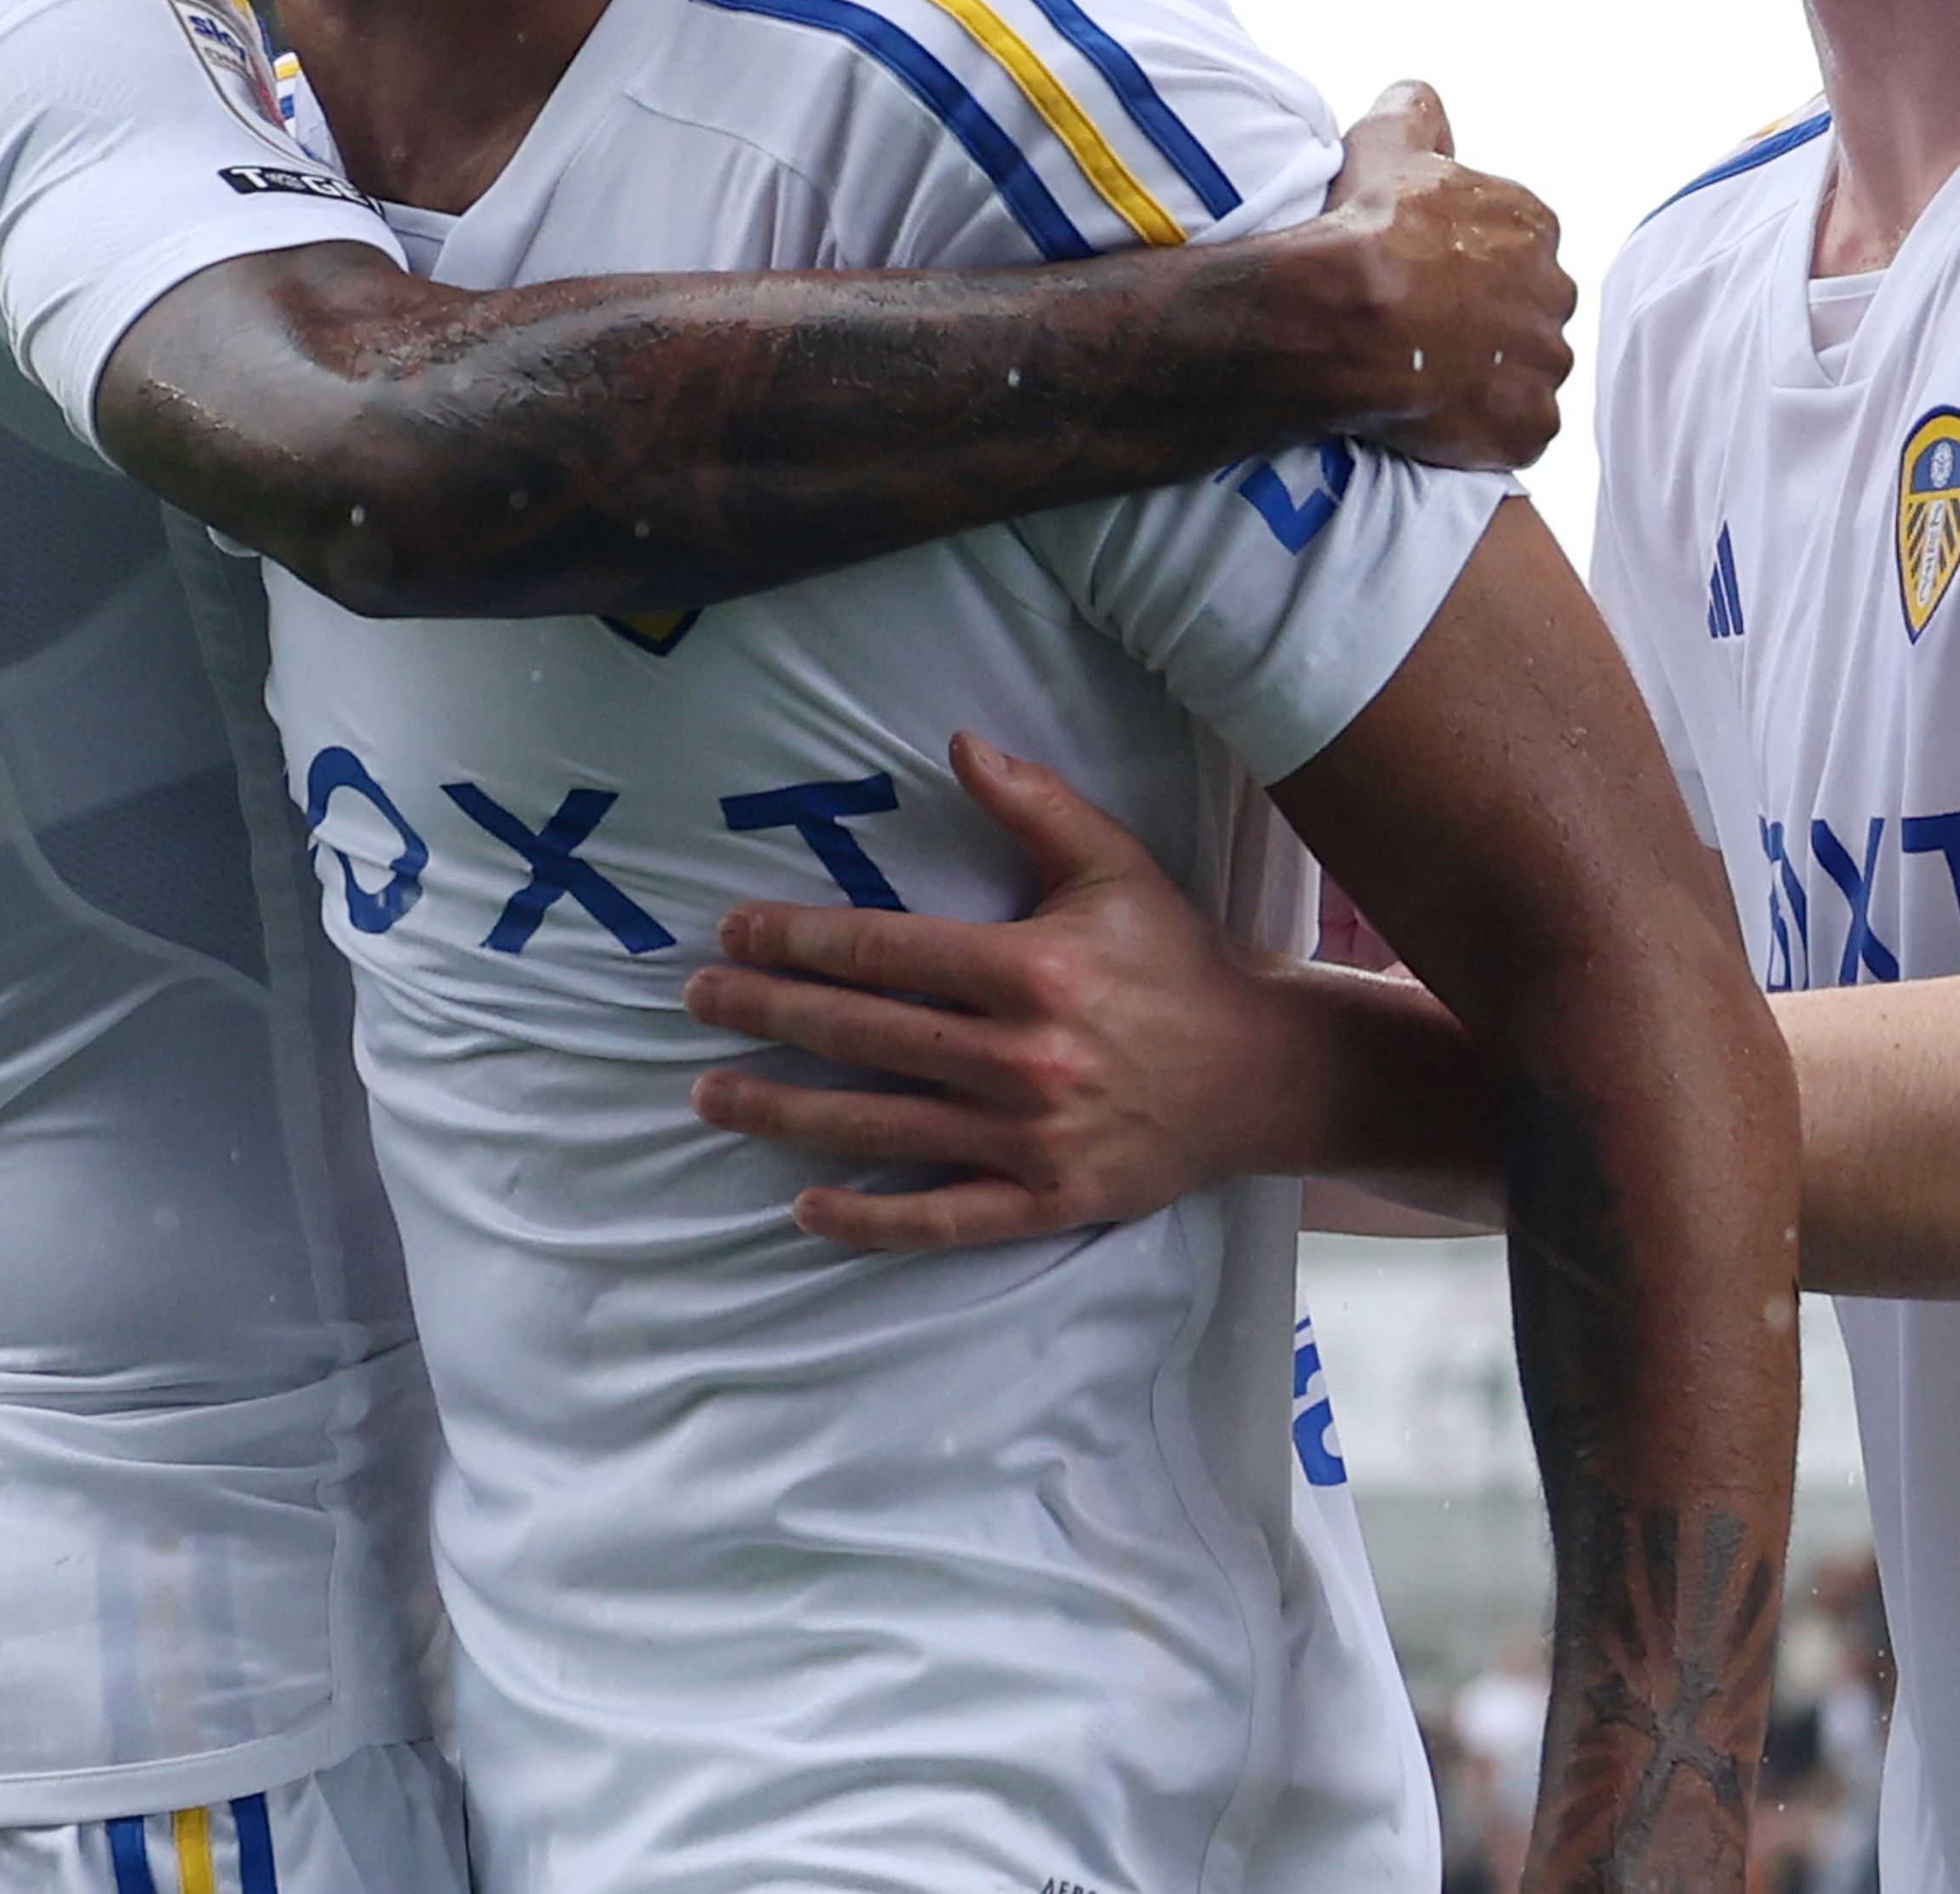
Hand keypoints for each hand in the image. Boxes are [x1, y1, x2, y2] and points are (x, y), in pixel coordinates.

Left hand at [683, 734, 1320, 1249]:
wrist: (1264, 1073)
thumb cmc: (1177, 959)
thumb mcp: (1114, 865)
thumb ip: (1034, 804)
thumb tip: (958, 741)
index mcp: (1031, 969)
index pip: (884, 952)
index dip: (797, 941)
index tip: (733, 934)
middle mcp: (1023, 1057)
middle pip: (863, 1035)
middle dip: (767, 1015)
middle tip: (695, 1003)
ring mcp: (1032, 1137)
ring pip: (883, 1125)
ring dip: (787, 1113)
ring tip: (713, 1096)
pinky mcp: (1048, 1200)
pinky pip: (943, 1217)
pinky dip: (871, 1218)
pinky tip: (807, 1208)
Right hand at [1293, 82, 1569, 471]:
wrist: (1340, 315)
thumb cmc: (1362, 227)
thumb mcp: (1382, 141)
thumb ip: (1414, 110)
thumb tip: (1420, 97)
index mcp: (1534, 226)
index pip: (1517, 251)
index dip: (1469, 268)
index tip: (1428, 281)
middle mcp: (1555, 292)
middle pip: (1530, 313)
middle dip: (1491, 325)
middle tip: (1429, 336)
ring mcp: (1544, 365)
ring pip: (1527, 375)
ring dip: (1493, 379)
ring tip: (1431, 382)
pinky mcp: (1528, 427)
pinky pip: (1521, 433)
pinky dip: (1491, 432)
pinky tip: (1442, 419)